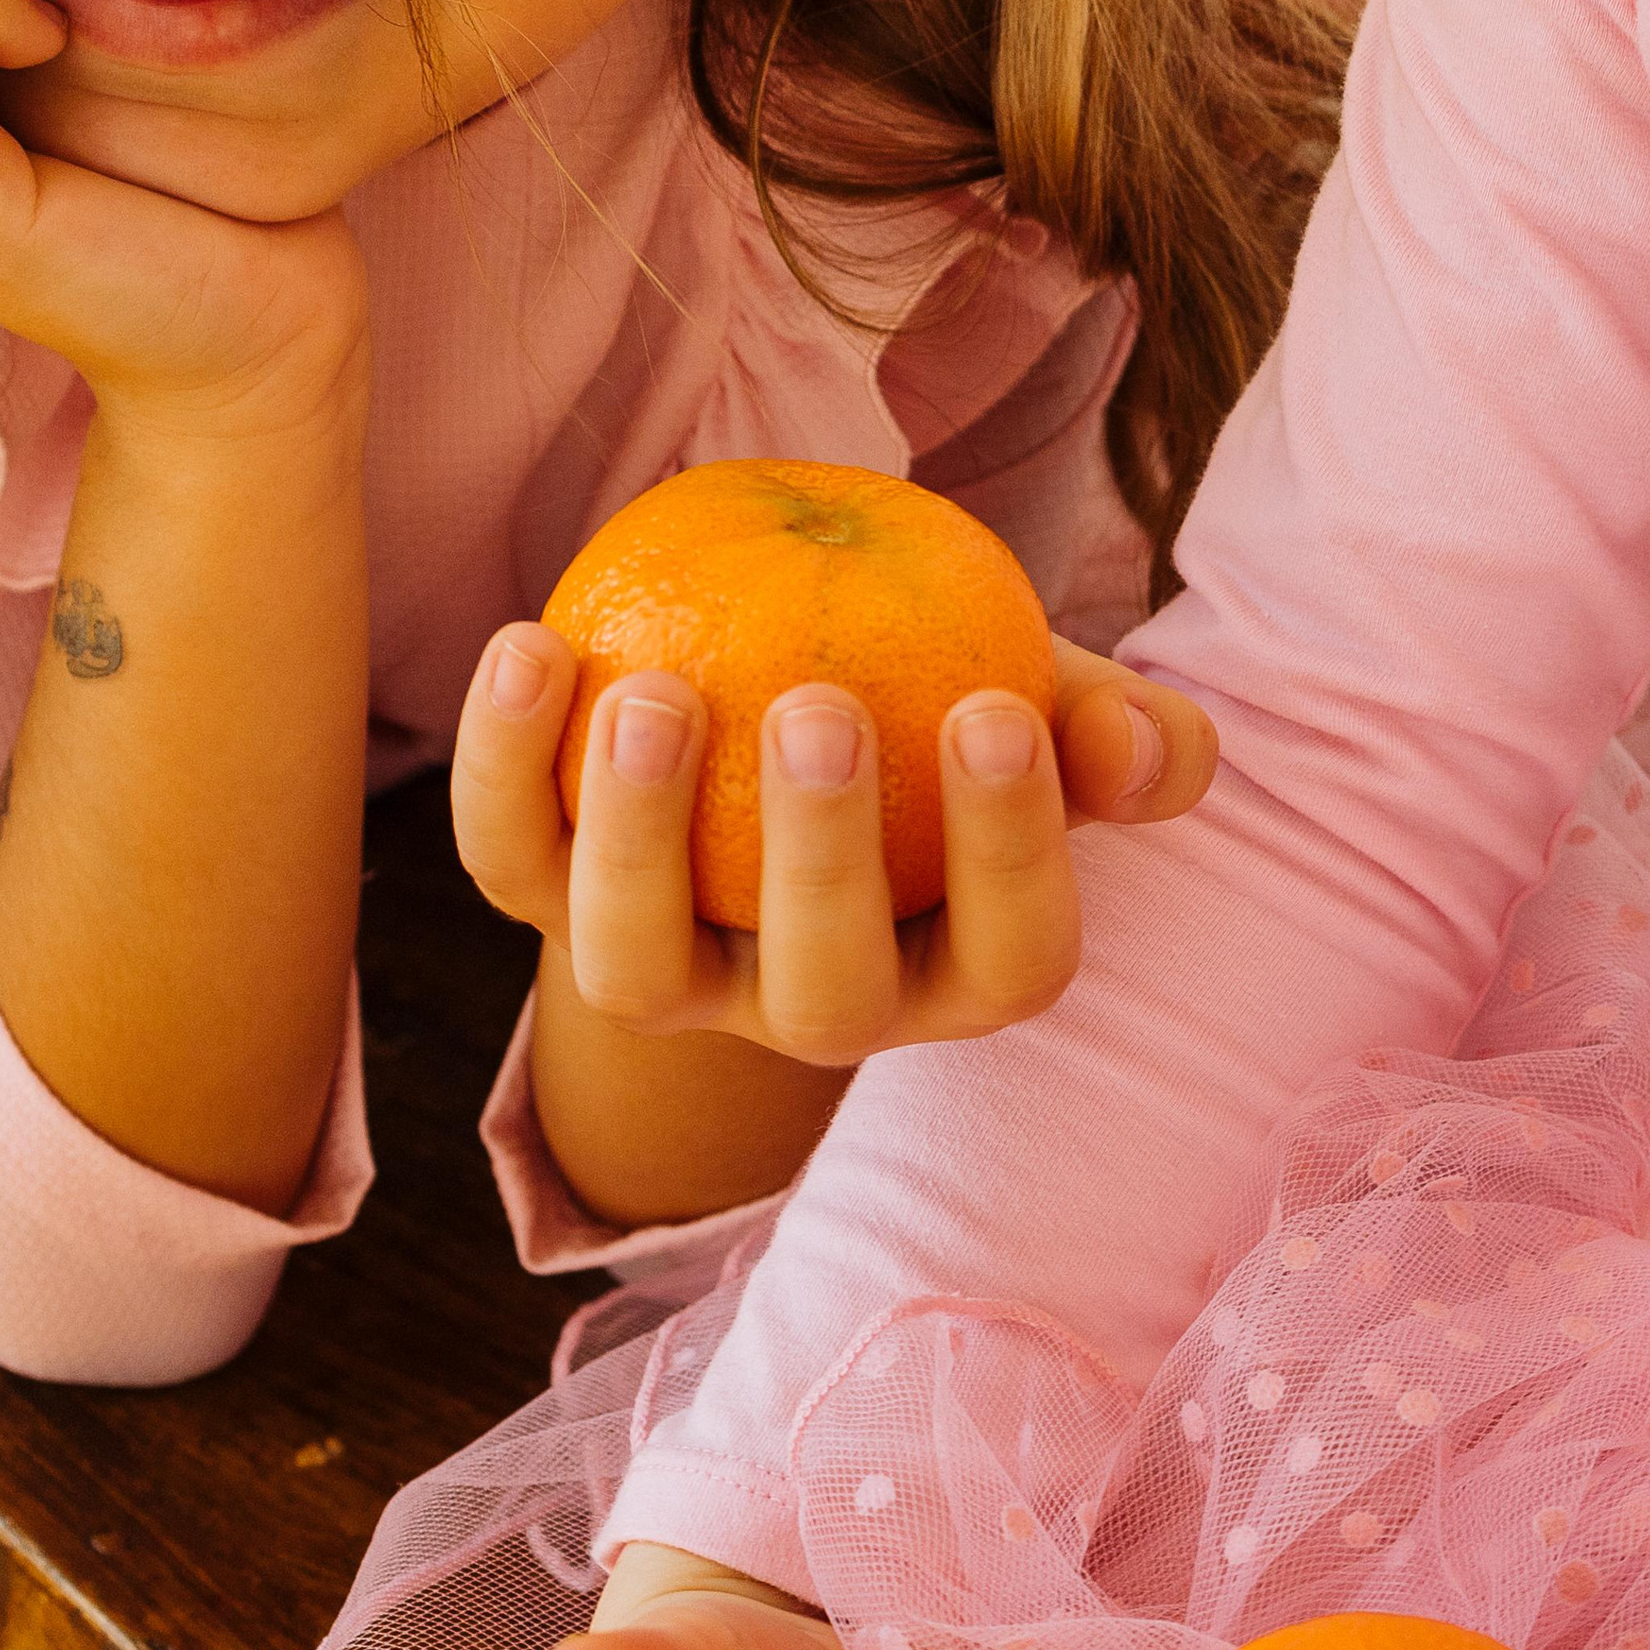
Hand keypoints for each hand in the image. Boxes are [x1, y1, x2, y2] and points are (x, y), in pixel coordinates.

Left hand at [454, 624, 1215, 1064]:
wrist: (780, 697)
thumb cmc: (939, 704)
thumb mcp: (1041, 703)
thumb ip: (1110, 726)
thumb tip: (1148, 751)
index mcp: (957, 974)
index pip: (1012, 956)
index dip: (1011, 853)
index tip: (995, 707)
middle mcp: (810, 1007)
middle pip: (820, 994)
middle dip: (818, 861)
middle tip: (818, 704)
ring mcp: (671, 975)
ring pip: (632, 969)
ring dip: (636, 837)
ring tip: (658, 691)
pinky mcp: (548, 907)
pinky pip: (509, 860)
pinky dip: (502, 763)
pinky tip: (532, 642)